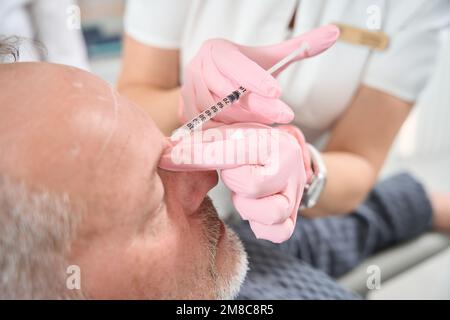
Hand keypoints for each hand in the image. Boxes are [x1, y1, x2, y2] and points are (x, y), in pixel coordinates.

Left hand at [159, 123, 308, 242]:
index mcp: (275, 142)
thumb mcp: (224, 130)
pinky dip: (262, 227)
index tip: (173, 157)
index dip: (200, 156)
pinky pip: (281, 231)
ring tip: (241, 194)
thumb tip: (170, 153)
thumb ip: (200, 140)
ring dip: (248, 207)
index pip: (233, 154)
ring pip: (274, 212)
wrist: (273, 150)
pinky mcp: (290, 215)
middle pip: (254, 186)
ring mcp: (293, 194)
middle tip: (231, 173)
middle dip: (234, 182)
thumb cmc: (244, 139)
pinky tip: (250, 212)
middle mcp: (291, 168)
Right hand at [180, 25, 339, 127]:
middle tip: (284, 116)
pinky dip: (229, 133)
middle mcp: (198, 68)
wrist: (215, 84)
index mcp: (217, 50)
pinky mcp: (186, 114)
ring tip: (264, 124)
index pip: (235, 65)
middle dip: (258, 107)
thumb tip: (334, 33)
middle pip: (228, 93)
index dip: (256, 79)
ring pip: (219, 114)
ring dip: (244, 122)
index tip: (277, 92)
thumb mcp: (270, 59)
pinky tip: (245, 134)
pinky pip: (209, 128)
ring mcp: (189, 93)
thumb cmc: (245, 72)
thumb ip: (300, 47)